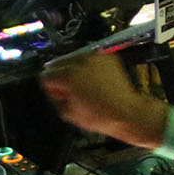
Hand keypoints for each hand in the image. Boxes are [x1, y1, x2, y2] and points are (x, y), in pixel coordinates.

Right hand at [39, 49, 166, 144]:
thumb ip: (55, 98)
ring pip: (74, 58)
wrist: (127, 112)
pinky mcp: (106, 57)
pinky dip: (88, 66)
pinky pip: (90, 59)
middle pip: (58, 63)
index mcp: (68, 76)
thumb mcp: (68, 114)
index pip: (46, 75)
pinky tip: (94, 79)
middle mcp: (80, 62)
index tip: (55, 92)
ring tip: (83, 84)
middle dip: (60, 75)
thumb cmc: (100, 117)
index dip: (49, 86)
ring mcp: (95, 58)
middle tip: (68, 89)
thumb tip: (53, 90)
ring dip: (74, 69)